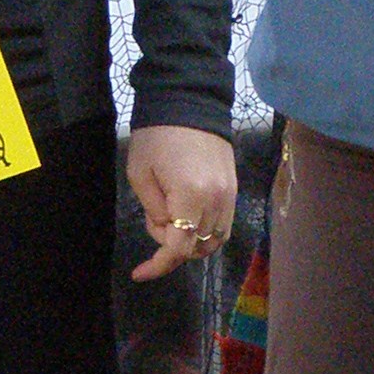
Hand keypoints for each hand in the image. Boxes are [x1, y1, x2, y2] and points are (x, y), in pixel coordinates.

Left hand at [128, 125, 238, 282]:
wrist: (188, 100)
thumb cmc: (156, 135)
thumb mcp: (140, 175)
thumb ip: (154, 211)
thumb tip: (167, 230)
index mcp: (191, 197)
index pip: (179, 248)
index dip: (158, 265)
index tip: (138, 273)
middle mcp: (217, 200)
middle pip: (197, 247)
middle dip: (171, 245)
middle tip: (154, 217)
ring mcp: (230, 194)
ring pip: (214, 240)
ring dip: (190, 241)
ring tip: (169, 215)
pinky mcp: (234, 187)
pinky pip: (223, 224)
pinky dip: (205, 229)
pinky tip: (186, 213)